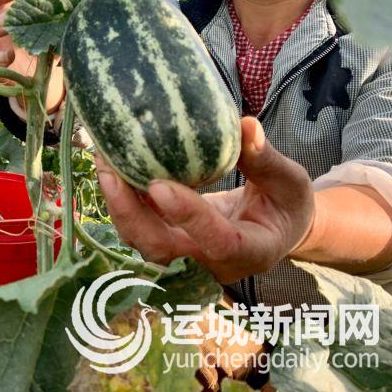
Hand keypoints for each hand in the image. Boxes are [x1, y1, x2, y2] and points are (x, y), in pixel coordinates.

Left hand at [95, 117, 315, 283]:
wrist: (271, 230)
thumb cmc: (284, 205)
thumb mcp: (289, 182)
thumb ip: (267, 161)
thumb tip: (246, 126)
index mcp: (250, 252)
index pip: (217, 242)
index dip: (187, 217)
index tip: (160, 185)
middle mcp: (210, 264)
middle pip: (162, 251)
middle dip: (130, 214)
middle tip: (110, 171)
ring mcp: (184, 258)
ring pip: (140, 242)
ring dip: (117, 205)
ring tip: (103, 162)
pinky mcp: (166, 243)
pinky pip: (136, 228)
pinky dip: (120, 200)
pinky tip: (110, 165)